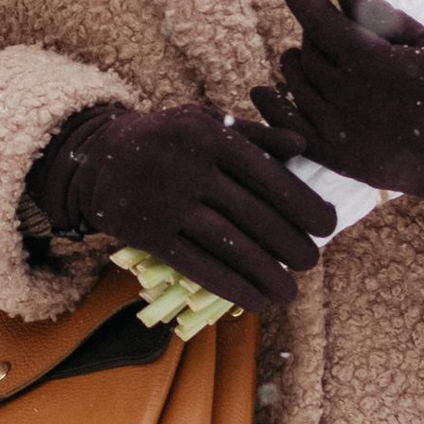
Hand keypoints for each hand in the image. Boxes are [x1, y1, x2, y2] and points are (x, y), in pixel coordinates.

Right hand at [31, 102, 335, 314]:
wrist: (95, 158)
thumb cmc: (165, 138)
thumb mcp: (205, 122)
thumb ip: (255, 135)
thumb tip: (303, 148)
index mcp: (210, 136)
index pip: (267, 173)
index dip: (302, 203)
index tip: (328, 225)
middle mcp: (190, 168)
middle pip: (253, 213)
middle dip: (290, 243)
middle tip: (313, 261)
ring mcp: (167, 202)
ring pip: (229, 244)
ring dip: (266, 272)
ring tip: (291, 291)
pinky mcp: (149, 234)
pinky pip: (197, 266)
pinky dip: (231, 287)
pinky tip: (256, 301)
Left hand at [256, 0, 423, 246]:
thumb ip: (378, 14)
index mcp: (377, 64)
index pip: (320, 21)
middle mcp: (353, 99)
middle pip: (309, 51)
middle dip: (315, 32)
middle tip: (333, 28)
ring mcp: (344, 134)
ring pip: (298, 86)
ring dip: (299, 65)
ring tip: (314, 55)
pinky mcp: (341, 161)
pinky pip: (290, 131)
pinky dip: (273, 108)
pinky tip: (266, 91)